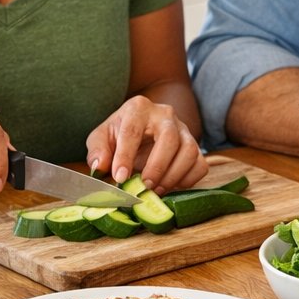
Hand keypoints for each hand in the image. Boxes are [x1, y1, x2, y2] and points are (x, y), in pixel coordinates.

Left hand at [87, 95, 208, 192]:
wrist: (142, 129)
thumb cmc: (119, 134)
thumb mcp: (102, 137)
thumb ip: (98, 150)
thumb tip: (101, 166)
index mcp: (138, 108)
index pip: (133, 130)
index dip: (125, 156)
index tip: (120, 178)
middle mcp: (165, 114)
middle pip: (169, 138)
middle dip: (157, 166)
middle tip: (145, 186)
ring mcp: (184, 129)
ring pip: (190, 151)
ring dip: (174, 175)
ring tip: (156, 191)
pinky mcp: (195, 145)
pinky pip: (200, 164)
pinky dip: (188, 180)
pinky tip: (171, 187)